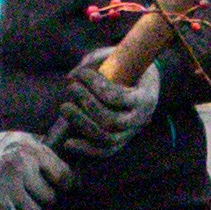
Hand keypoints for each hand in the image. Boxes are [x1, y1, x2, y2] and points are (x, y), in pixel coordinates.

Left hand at [48, 58, 164, 160]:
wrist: (144, 84)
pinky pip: (104, 152)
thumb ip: (95, 62)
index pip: (117, 97)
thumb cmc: (129, 66)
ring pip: (107, 139)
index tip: (82, 73)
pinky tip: (68, 142)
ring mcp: (131, 133)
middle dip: (87, 104)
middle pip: (111, 121)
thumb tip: (71, 77)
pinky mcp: (120, 142)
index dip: (96, 86)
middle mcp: (140, 119)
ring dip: (82, 124)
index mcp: (145, 98)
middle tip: (72, 88)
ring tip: (65, 107)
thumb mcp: (117, 57)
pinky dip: (86, 149)